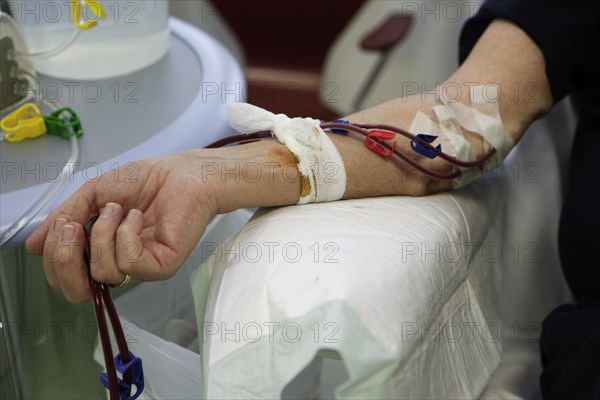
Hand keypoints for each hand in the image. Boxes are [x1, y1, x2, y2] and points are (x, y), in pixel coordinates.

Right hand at [26, 151, 217, 302]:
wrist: (181, 173)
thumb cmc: (145, 181)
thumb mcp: (93, 195)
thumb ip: (64, 218)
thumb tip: (33, 245)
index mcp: (100, 251)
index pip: (65, 276)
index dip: (54, 255)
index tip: (63, 224)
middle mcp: (118, 265)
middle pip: (77, 290)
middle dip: (65, 257)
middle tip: (74, 226)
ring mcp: (140, 268)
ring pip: (101, 272)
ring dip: (103, 233)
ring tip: (120, 209)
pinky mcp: (161, 266)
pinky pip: (128, 262)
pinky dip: (125, 233)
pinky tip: (138, 217)